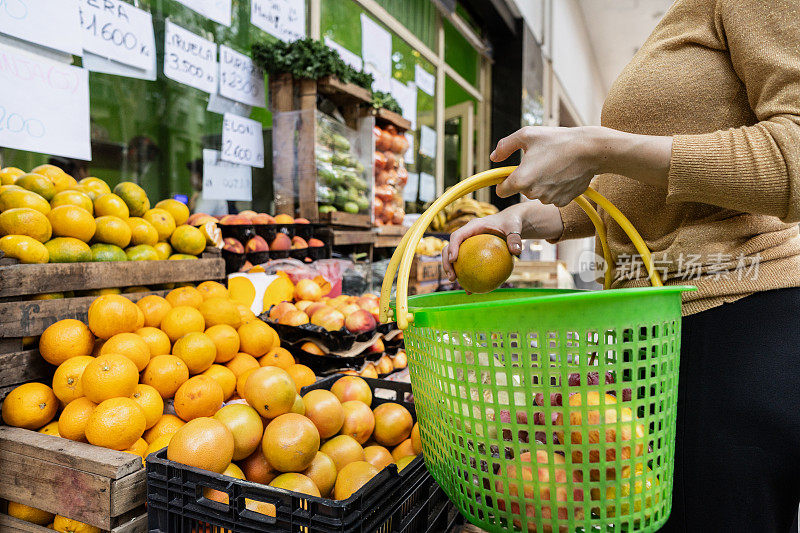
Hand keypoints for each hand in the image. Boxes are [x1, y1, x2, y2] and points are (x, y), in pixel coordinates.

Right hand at [442, 200, 562, 281]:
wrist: (510, 224)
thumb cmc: (511, 224)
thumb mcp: (514, 227)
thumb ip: (515, 237)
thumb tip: (516, 251)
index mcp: (473, 227)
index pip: (458, 235)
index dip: (452, 246)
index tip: (454, 260)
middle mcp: (466, 235)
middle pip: (449, 248)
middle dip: (447, 262)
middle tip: (452, 276)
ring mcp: (467, 244)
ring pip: (454, 258)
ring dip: (451, 270)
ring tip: (455, 282)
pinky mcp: (471, 252)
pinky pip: (467, 265)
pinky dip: (467, 276)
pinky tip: (470, 289)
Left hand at [492, 126, 600, 205]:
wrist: (590, 150)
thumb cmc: (558, 140)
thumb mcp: (527, 135)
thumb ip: (505, 146)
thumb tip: (494, 157)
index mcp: (520, 179)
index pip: (501, 191)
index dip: (503, 181)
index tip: (510, 173)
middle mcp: (533, 193)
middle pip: (521, 190)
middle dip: (525, 178)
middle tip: (539, 161)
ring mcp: (549, 199)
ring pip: (537, 193)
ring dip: (540, 183)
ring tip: (553, 165)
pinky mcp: (563, 201)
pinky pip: (552, 196)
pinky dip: (554, 187)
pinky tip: (563, 173)